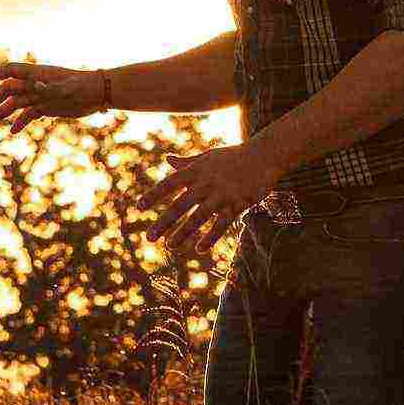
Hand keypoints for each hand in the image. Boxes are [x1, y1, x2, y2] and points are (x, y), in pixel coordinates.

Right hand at [0, 61, 107, 128]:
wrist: (99, 94)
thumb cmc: (84, 87)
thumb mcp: (67, 88)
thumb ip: (50, 88)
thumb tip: (34, 86)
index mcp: (38, 74)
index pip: (11, 71)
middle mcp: (36, 84)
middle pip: (9, 90)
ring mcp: (41, 96)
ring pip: (16, 104)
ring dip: (2, 112)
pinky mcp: (48, 107)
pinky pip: (29, 114)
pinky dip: (21, 122)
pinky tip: (12, 131)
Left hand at [139, 143, 282, 254]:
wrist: (264, 155)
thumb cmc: (233, 157)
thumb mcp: (207, 157)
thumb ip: (186, 162)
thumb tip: (167, 159)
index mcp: (196, 170)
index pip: (170, 183)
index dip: (154, 195)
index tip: (139, 207)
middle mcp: (205, 183)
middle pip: (180, 204)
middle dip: (164, 222)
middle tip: (149, 238)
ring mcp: (221, 194)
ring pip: (199, 217)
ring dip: (183, 233)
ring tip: (170, 246)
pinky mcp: (237, 204)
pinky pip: (221, 223)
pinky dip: (211, 237)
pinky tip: (200, 249)